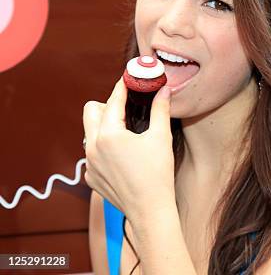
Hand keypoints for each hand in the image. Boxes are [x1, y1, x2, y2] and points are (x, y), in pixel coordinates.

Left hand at [83, 77, 174, 219]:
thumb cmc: (157, 174)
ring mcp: (89, 164)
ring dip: (105, 127)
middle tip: (127, 107)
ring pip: (90, 133)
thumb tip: (164, 90)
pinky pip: (92, 154)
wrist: (150, 209)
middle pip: (90, 111)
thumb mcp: (161, 137)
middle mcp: (92, 147)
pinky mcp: (91, 177)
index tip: (128, 78)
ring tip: (127, 132)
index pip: (113, 100)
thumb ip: (160, 109)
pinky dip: (105, 149)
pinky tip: (124, 156)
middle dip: (107, 105)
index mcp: (109, 134)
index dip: (122, 87)